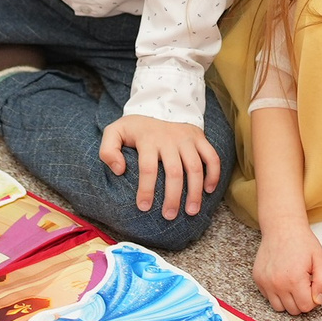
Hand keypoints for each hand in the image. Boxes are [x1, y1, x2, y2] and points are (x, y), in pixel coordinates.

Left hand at [101, 115, 218, 220]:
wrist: (159, 104)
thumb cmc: (136, 127)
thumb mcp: (114, 132)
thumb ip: (108, 150)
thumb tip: (119, 171)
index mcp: (148, 139)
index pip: (148, 168)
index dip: (146, 189)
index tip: (144, 207)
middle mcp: (169, 139)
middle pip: (174, 172)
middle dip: (173, 197)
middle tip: (169, 216)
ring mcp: (187, 139)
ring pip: (195, 167)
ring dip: (195, 191)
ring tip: (191, 211)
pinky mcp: (199, 138)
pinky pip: (212, 157)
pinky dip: (213, 174)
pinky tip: (209, 190)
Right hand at [253, 220, 321, 314]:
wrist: (281, 227)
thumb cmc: (302, 243)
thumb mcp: (321, 260)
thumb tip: (317, 301)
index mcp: (294, 279)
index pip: (306, 307)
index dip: (312, 298)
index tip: (312, 285)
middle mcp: (277, 283)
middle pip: (293, 310)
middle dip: (301, 300)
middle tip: (303, 283)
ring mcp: (265, 282)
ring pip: (279, 308)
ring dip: (288, 300)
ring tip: (292, 283)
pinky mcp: (258, 279)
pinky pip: (268, 298)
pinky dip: (276, 293)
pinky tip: (282, 279)